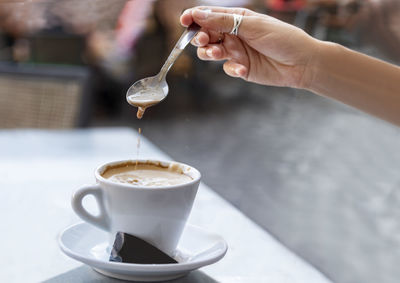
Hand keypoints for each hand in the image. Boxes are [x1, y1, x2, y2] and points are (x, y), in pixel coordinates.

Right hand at [180, 6, 320, 88]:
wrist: (301, 63)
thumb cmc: (282, 38)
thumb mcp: (252, 26)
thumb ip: (225, 22)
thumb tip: (199, 14)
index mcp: (237, 19)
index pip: (210, 16)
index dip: (195, 17)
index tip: (185, 21)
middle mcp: (234, 35)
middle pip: (207, 35)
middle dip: (201, 37)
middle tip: (204, 40)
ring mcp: (237, 52)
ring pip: (212, 52)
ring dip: (210, 53)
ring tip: (218, 54)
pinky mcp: (241, 69)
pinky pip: (228, 68)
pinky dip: (232, 69)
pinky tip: (242, 69)